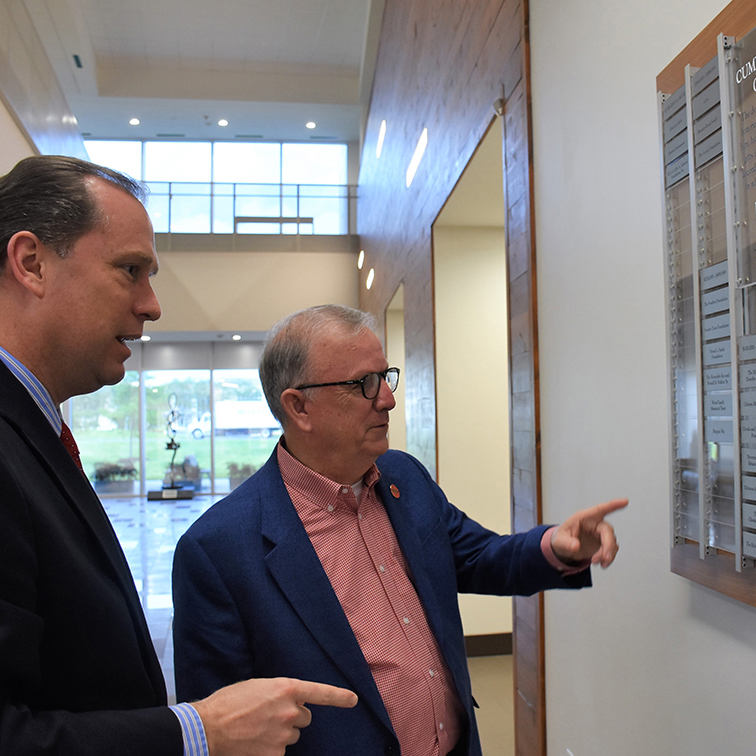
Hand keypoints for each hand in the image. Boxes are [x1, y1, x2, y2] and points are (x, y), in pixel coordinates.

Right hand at [193, 677, 357, 755]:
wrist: (208, 728)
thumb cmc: (229, 703)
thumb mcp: (258, 686)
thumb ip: (280, 693)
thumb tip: (292, 701)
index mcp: (286, 688)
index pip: (321, 692)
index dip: (339, 697)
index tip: (353, 700)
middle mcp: (290, 711)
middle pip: (304, 718)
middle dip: (292, 718)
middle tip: (269, 717)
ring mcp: (284, 735)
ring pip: (293, 736)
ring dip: (281, 734)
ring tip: (258, 729)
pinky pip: (281, 752)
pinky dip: (270, 749)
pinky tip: (254, 743)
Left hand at [551, 499, 627, 568]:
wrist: (564, 549)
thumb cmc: (562, 538)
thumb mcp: (559, 540)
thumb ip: (566, 543)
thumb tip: (575, 546)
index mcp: (584, 517)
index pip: (600, 509)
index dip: (613, 505)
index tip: (625, 501)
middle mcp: (595, 524)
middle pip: (607, 531)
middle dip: (608, 546)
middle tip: (605, 558)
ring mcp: (600, 535)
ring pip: (612, 542)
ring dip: (607, 554)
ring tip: (595, 562)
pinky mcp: (603, 544)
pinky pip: (611, 550)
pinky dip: (608, 558)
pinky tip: (602, 563)